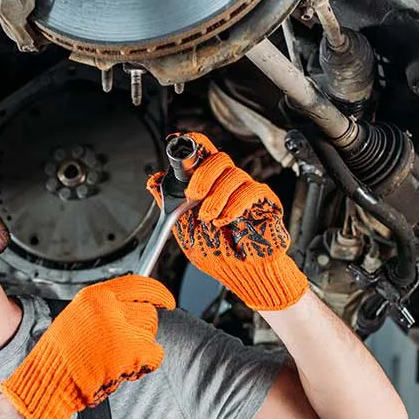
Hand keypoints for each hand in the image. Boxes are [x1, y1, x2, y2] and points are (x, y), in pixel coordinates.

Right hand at [1, 275, 175, 418]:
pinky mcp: (129, 350)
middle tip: (126, 348)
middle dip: (142, 332)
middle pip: (148, 313)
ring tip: (116, 361)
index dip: (158, 293)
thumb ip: (104, 309)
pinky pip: (154, 355)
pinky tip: (124, 371)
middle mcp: (107, 307)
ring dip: (141, 350)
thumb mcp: (77, 319)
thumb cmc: (61, 358)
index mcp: (94, 296)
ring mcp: (119, 328)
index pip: (137, 284)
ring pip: (151, 334)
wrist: (49, 382)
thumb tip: (133, 307)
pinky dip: (144, 366)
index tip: (167, 301)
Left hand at [147, 132, 307, 310]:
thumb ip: (169, 206)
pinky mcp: (265, 202)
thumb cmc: (218, 255)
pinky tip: (225, 221)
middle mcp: (227, 185)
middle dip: (203, 174)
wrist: (242, 275)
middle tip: (193, 195)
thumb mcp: (185, 232)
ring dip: (216, 196)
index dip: (192, 143)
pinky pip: (253, 190)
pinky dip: (235, 205)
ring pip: (234, 173)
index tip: (177, 143)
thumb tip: (153, 182)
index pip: (203, 154)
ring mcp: (246, 191)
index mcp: (208, 187)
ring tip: (209, 219)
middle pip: (218, 158)